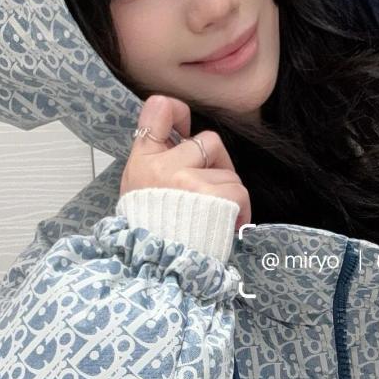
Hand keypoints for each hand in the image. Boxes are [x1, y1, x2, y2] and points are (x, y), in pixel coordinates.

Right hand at [120, 95, 251, 230]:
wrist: (159, 268)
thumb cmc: (153, 231)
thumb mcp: (137, 190)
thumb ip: (156, 162)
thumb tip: (177, 140)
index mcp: (143, 160)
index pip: (158, 109)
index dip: (178, 111)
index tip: (184, 128)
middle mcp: (164, 165)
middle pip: (208, 141)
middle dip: (216, 165)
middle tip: (209, 193)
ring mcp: (189, 180)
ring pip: (228, 172)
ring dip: (227, 194)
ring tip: (213, 217)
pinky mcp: (214, 197)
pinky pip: (239, 192)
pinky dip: (240, 210)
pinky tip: (227, 226)